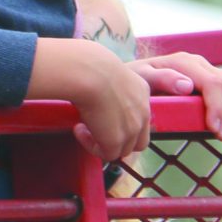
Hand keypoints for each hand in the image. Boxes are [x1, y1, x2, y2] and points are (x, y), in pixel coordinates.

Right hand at [31, 38, 153, 160]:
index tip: (102, 115)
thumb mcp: (109, 73)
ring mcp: (132, 128)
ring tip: (83, 127)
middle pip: (139, 140)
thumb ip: (110, 85)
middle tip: (95, 128)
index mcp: (142, 91)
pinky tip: (78, 129)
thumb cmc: (91, 66)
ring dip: (103, 142)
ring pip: (124, 150)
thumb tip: (95, 89)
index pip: (141, 117)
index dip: (123, 123)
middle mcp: (143, 111)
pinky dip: (92, 146)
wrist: (90, 72)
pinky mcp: (117, 140)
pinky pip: (107, 155)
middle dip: (118, 139)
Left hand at [132, 51, 221, 138]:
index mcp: (183, 62)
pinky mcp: (210, 75)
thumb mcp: (141, 78)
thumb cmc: (135, 80)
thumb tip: (187, 86)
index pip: (213, 83)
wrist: (134, 76)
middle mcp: (198, 62)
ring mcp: (206, 67)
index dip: (218, 107)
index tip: (214, 129)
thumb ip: (162, 79)